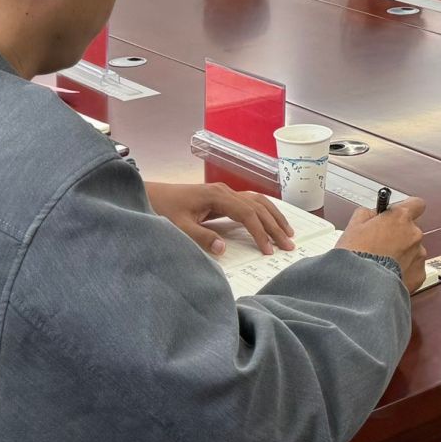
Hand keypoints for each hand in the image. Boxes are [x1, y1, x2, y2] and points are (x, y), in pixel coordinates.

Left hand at [144, 181, 294, 256]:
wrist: (151, 195)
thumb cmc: (163, 209)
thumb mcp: (178, 227)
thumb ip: (201, 237)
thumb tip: (223, 249)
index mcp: (217, 196)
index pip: (247, 214)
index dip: (260, 232)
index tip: (268, 250)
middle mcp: (224, 191)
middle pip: (257, 206)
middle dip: (274, 226)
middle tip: (289, 245)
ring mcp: (224, 193)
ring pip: (257, 202)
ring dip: (273, 217)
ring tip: (288, 233)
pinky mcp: (222, 198)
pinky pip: (249, 203)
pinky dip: (263, 212)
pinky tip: (271, 221)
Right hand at [335, 197, 427, 290]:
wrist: (361, 286)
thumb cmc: (356, 256)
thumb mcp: (354, 225)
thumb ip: (367, 214)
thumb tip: (372, 214)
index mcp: (400, 217)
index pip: (416, 204)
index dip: (407, 208)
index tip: (397, 214)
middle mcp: (414, 234)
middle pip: (411, 230)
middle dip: (399, 235)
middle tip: (381, 244)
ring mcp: (419, 255)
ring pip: (413, 250)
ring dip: (402, 254)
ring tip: (382, 263)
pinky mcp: (419, 275)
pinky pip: (414, 269)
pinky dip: (404, 271)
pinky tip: (388, 274)